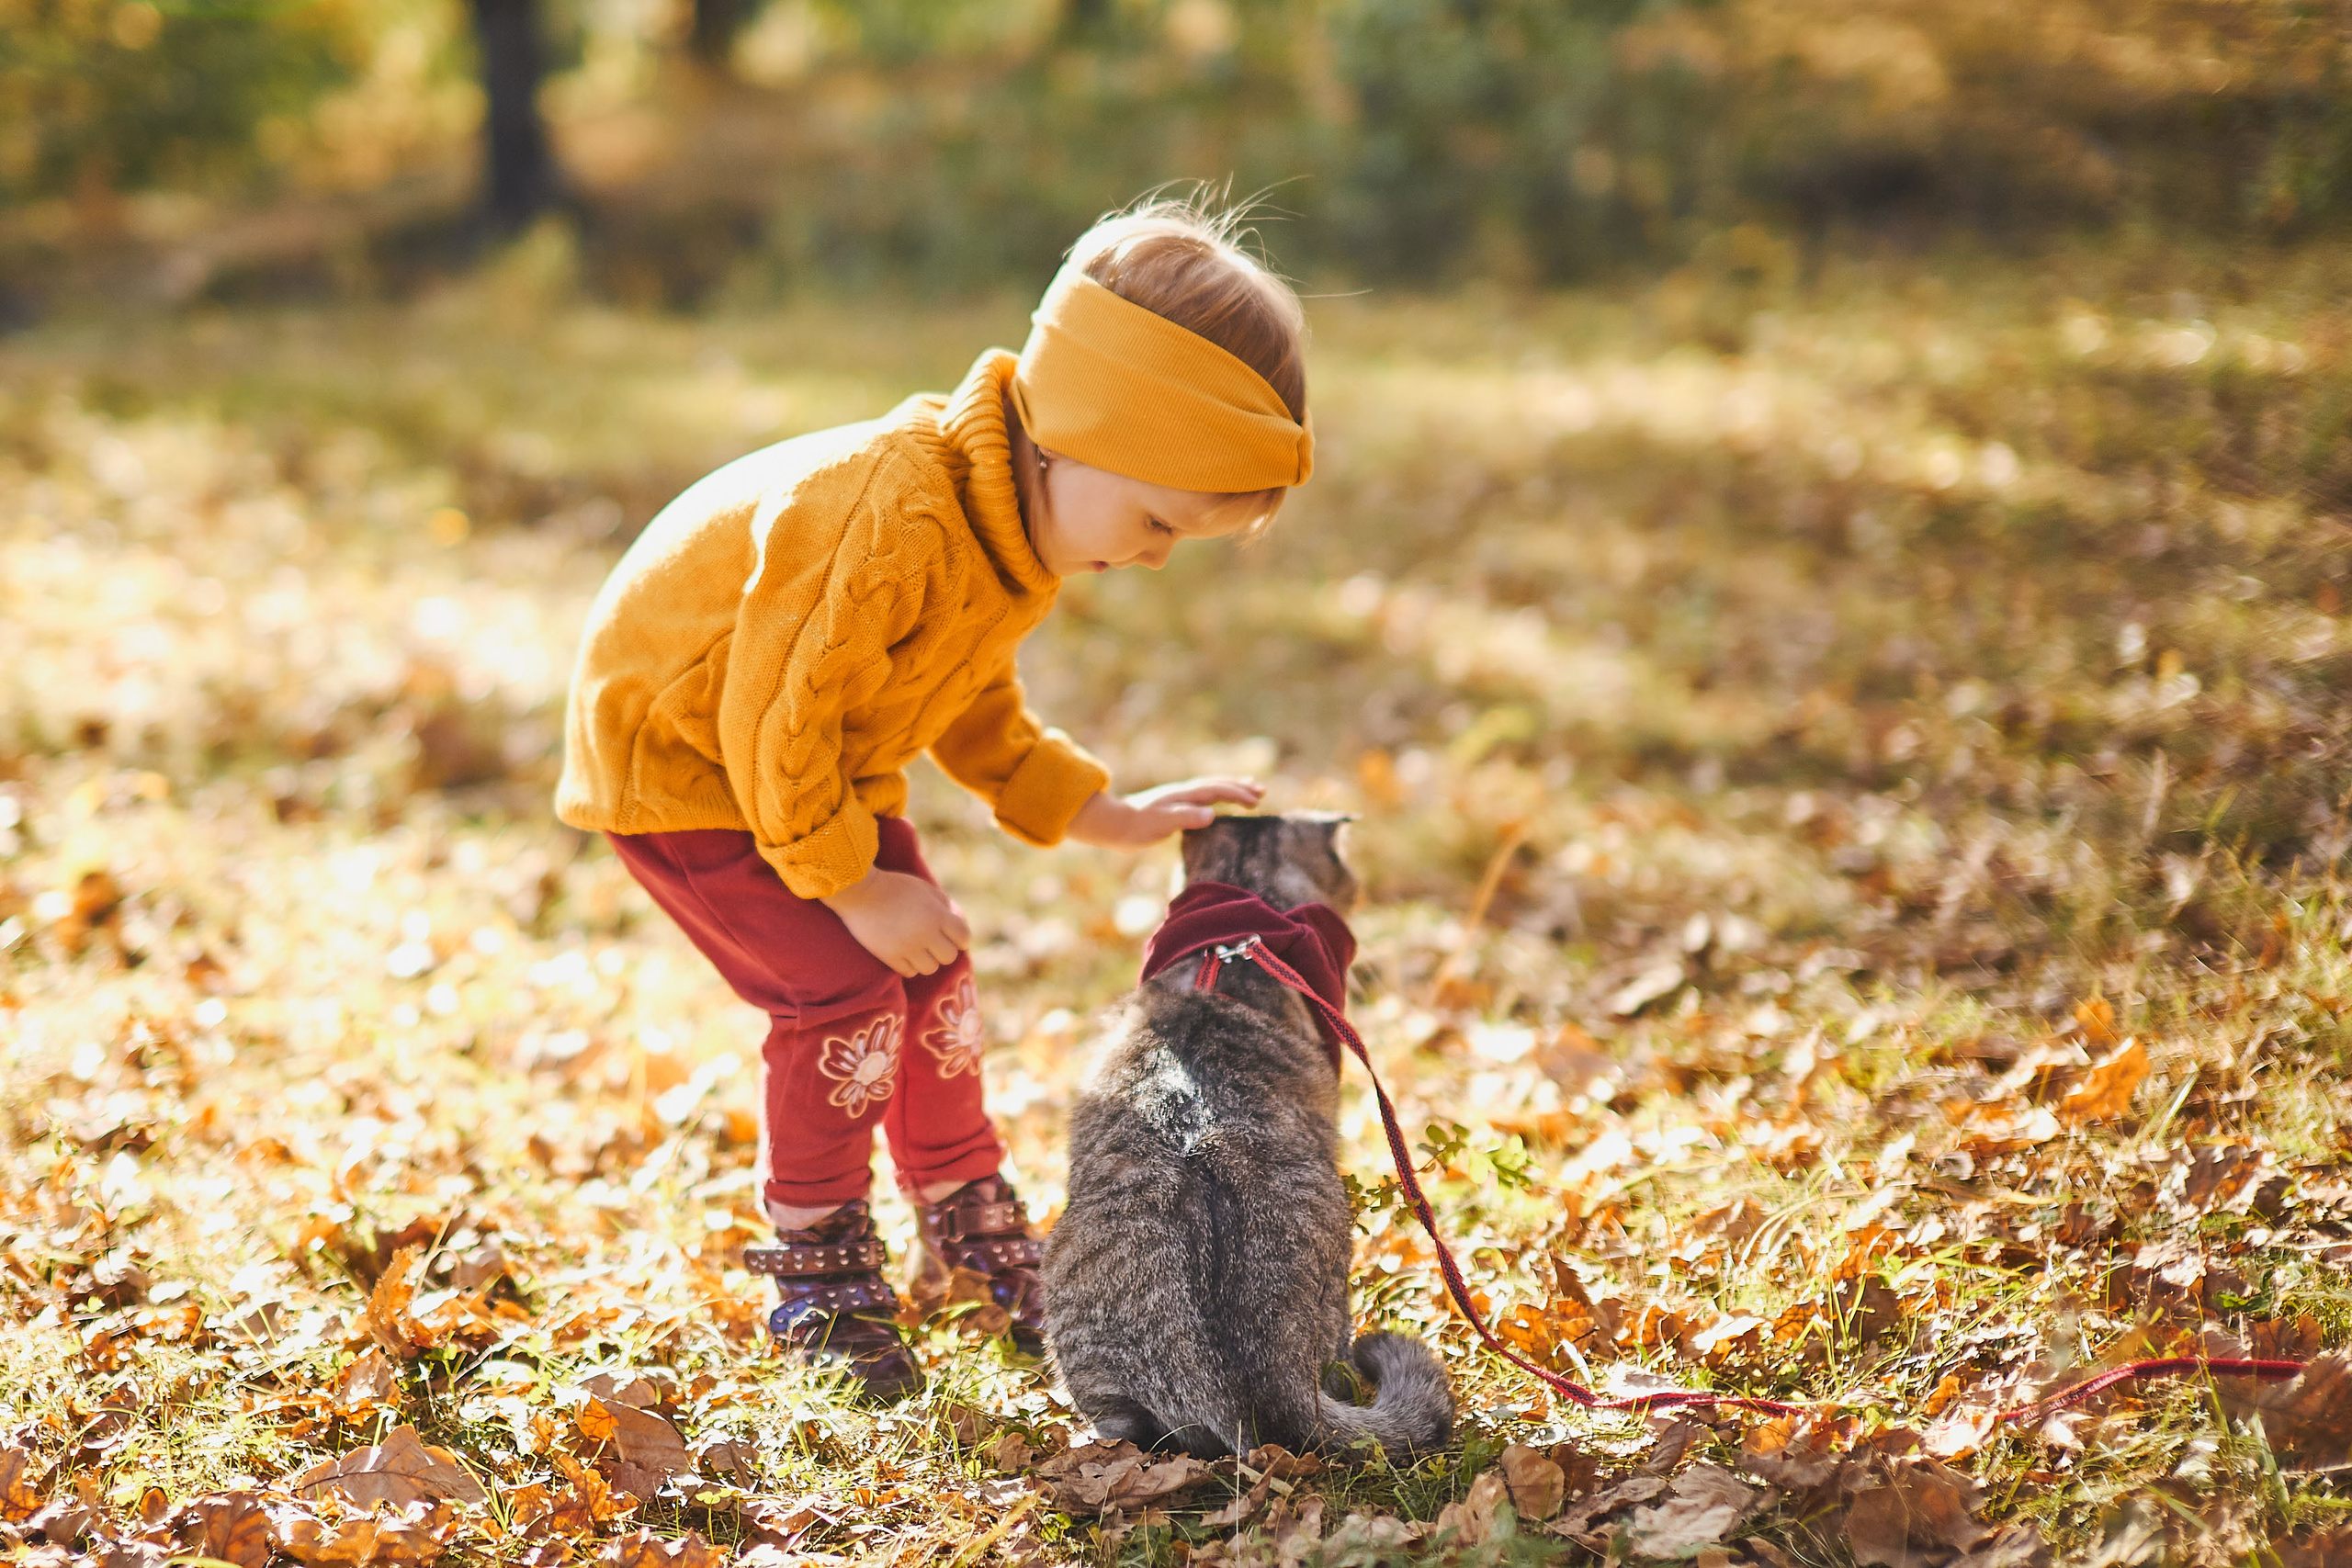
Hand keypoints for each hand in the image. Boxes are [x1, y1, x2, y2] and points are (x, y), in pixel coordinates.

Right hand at [820, 868, 970, 977]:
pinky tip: (903, 952)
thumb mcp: (925, 889)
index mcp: (937, 914)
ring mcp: (907, 947)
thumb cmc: (895, 887)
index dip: (960, 938)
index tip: (951, 935)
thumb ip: (945, 906)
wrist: (859, 891)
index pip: (963, 937)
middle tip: (932, 942)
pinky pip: (909, 972)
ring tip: (917, 949)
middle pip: (949, 957)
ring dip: (927, 960)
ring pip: (930, 969)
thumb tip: (960, 924)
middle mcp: (925, 933)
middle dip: (943, 950)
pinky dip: (909, 965)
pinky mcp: (889, 956)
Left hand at [1065, 776, 1266, 849]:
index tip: (1256, 800)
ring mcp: (1179, 798)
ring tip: (1248, 788)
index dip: (1238, 794)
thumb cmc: (1137, 827)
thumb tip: (1212, 814)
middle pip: (1217, 785)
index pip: (1217, 790)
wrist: (1113, 824)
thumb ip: (1186, 818)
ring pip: (1210, 788)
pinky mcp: (1173, 806)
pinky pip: (1202, 797)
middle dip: (1239, 787)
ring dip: (1230, 788)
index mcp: (1184, 795)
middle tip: (1262, 791)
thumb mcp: (1162, 824)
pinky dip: (1217, 797)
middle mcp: (1183, 793)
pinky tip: (1217, 804)